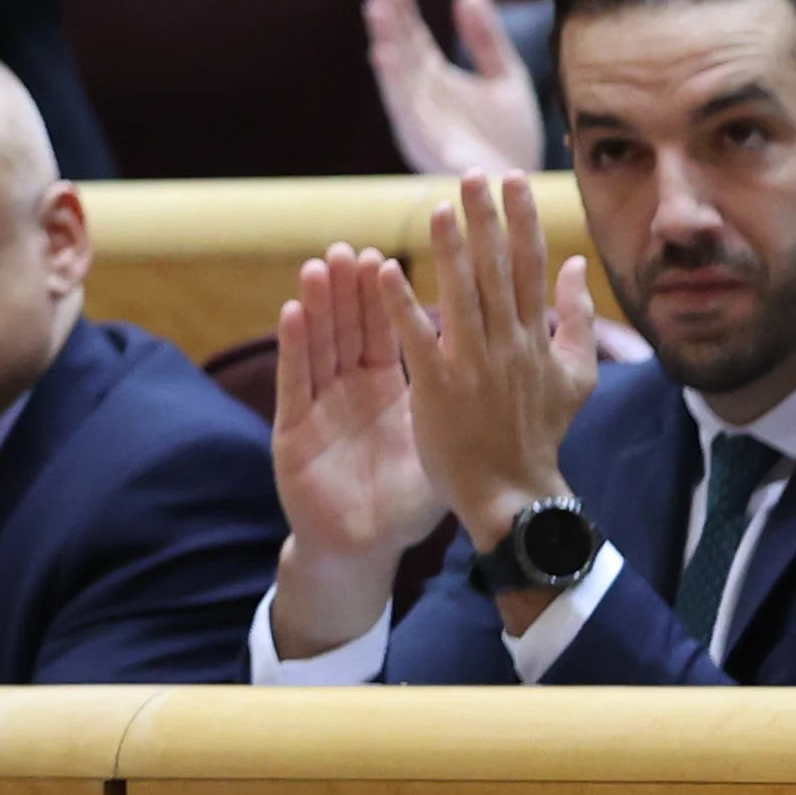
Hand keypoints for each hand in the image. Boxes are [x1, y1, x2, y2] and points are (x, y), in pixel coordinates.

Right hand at [266, 243, 445, 655]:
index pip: (388, 330)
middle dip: (348, 288)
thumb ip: (458, 403)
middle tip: (349, 248)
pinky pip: (295, 382)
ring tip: (321, 265)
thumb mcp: (439, 445)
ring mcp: (320, 405)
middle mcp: (351, 388)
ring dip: (320, 303)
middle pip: (349, 327)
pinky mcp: (293, 430)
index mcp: (389, 388)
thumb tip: (503, 364)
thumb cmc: (404, 501)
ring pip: (319, 344)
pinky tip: (292, 311)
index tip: (385, 254)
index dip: (385, 294)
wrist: (363, 546)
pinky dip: (294, 345)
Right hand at [366, 0, 541, 177]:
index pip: (413, 36)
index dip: (403, 8)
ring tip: (376, 8)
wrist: (522, 185)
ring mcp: (421, 119)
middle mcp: (421, 97)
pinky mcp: (427, 142)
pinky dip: (392, 80)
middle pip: (400, 49)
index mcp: (435, 80)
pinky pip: (404, 107)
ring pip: (396, 73)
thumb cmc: (509, 138)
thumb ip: (485, 39)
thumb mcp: (504, 76)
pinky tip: (383, 53)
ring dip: (385, 40)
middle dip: (389, 17)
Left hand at [398, 175, 599, 557]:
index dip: (522, 220)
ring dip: (450, 251)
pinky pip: (417, 339)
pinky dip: (402, 304)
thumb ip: (577, 318)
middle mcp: (509, 345)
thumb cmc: (540, 433)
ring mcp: (473, 366)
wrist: (514, 493)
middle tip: (474, 174)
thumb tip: (576, 263)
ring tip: (438, 208)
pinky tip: (384, 271)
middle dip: (487, 220)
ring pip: (462, 297)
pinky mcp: (438, 388)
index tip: (513, 178)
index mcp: (537, 338)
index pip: (531, 267)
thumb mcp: (575, 376)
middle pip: (498, 271)